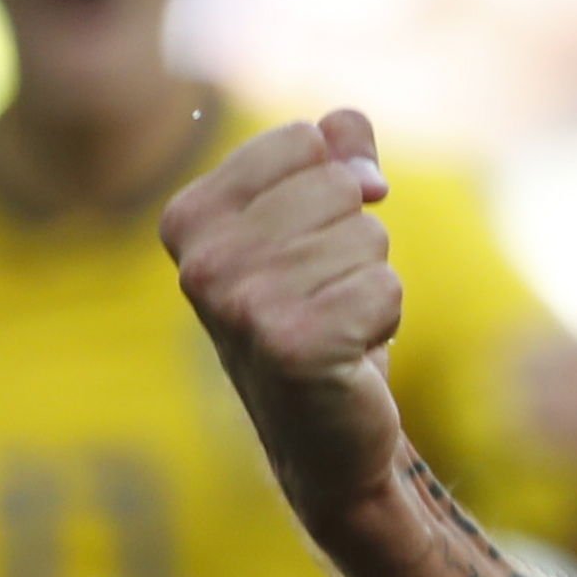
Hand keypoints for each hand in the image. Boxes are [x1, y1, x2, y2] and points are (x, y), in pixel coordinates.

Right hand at [159, 111, 410, 524]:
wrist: (324, 436)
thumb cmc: (320, 314)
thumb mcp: (319, 221)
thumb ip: (336, 154)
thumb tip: (356, 148)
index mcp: (190, 217)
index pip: (304, 140)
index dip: (334, 186)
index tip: (312, 242)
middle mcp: (201, 261)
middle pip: (340, 186)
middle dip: (356, 238)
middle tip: (325, 294)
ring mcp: (241, 305)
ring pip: (369, 237)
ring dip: (371, 281)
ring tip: (336, 324)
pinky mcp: (292, 346)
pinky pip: (385, 287)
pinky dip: (384, 318)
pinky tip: (349, 354)